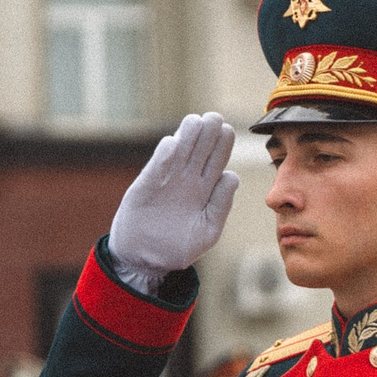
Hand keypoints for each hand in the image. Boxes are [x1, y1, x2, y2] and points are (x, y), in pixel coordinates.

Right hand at [110, 113, 239, 280]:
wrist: (146, 260)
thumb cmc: (180, 247)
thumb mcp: (208, 230)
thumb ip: (221, 205)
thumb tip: (231, 176)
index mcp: (205, 190)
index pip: (216, 160)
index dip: (222, 145)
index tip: (227, 131)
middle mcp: (186, 182)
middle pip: (199, 151)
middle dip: (207, 133)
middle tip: (215, 117)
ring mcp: (165, 183)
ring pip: (178, 154)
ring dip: (186, 137)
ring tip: (196, 120)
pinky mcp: (145, 188)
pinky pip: (155, 169)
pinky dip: (163, 156)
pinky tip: (172, 142)